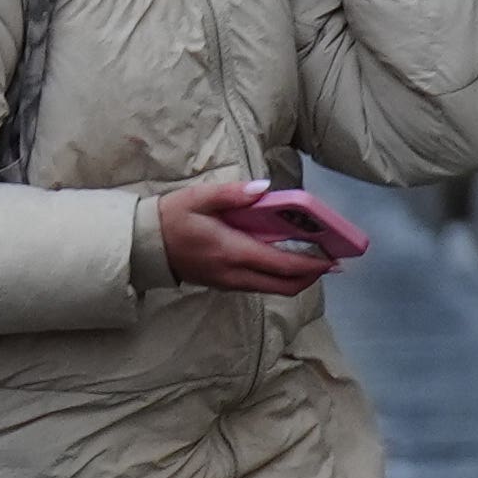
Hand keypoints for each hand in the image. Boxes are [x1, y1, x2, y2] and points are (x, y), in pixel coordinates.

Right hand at [159, 175, 331, 296]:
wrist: (144, 245)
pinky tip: (283, 260)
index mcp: (233, 252)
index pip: (282, 265)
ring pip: (272, 289)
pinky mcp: (224, 284)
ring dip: (295, 278)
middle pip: (284, 286)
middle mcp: (235, 274)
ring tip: (311, 260)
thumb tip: (264, 189)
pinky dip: (278, 277)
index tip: (333, 259)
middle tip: (329, 261)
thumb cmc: (171, 219)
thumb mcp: (198, 198)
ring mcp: (229, 283)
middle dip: (311, 276)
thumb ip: (232, 194)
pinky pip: (259, 285)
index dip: (312, 265)